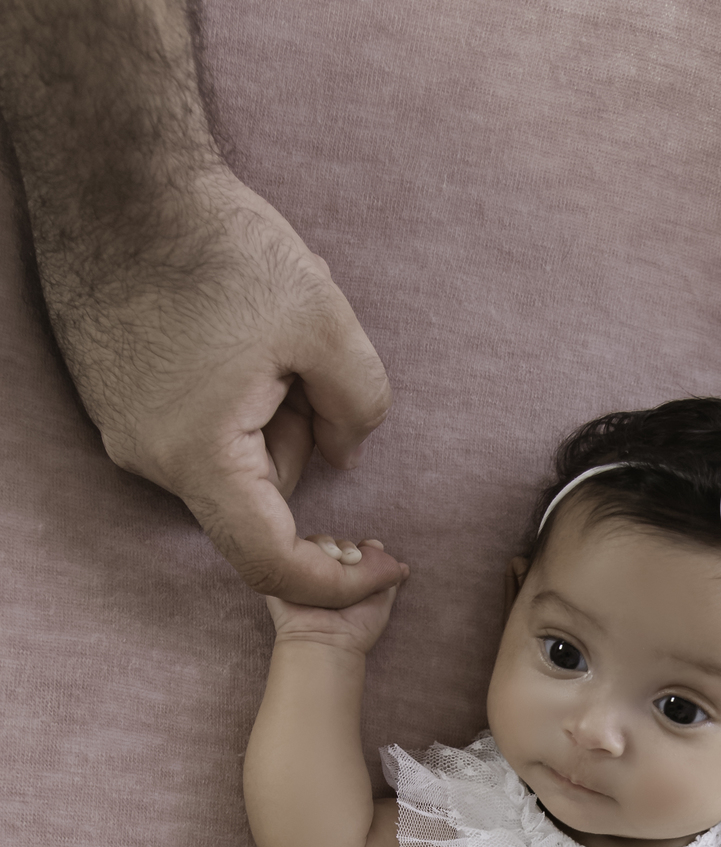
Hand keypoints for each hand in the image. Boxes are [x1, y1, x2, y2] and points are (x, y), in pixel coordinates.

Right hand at [44, 166, 402, 607]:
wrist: (117, 177)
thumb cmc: (216, 243)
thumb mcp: (325, 320)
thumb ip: (359, 405)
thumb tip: (346, 454)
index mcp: (200, 457)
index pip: (273, 563)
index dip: (339, 580)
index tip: (388, 566)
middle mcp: (153, 462)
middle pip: (260, 499)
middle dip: (300, 441)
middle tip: (304, 363)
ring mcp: (128, 433)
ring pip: (233, 460)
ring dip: (268, 410)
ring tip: (260, 331)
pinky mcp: (120, 403)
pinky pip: (201, 428)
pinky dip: (235, 394)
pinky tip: (231, 328)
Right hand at [264, 542, 404, 653]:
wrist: (326, 641)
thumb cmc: (356, 628)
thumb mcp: (381, 602)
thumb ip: (389, 580)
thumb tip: (403, 566)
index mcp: (347, 582)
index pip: (355, 553)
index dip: (365, 547)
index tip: (374, 547)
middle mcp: (325, 577)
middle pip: (335, 546)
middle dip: (347, 547)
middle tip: (354, 559)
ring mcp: (305, 575)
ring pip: (315, 544)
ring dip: (328, 546)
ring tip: (337, 561)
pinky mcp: (284, 575)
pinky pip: (293, 549)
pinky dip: (306, 548)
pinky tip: (318, 559)